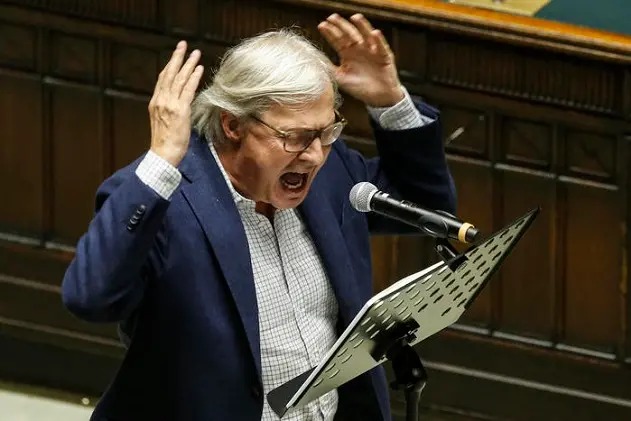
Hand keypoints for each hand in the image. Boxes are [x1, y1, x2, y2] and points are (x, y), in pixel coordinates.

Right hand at [149, 41, 203, 166]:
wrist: (163, 155)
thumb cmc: (165, 143)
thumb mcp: (163, 123)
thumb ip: (169, 110)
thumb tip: (178, 104)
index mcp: (156, 103)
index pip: (163, 80)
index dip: (170, 66)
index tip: (176, 56)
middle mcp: (161, 101)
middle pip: (169, 74)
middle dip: (177, 58)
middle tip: (183, 44)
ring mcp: (170, 105)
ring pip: (179, 79)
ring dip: (188, 64)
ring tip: (195, 53)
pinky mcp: (180, 110)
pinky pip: (187, 90)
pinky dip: (193, 78)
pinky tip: (199, 69)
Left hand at [318, 14, 403, 107]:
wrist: (378, 97)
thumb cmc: (359, 87)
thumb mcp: (340, 78)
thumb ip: (328, 68)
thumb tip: (314, 60)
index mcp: (347, 53)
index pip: (337, 40)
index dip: (330, 33)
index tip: (322, 26)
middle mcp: (359, 49)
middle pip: (349, 34)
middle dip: (341, 26)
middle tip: (332, 17)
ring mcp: (371, 50)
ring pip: (366, 35)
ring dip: (361, 26)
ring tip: (355, 17)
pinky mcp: (384, 56)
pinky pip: (381, 46)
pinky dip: (378, 40)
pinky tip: (374, 33)